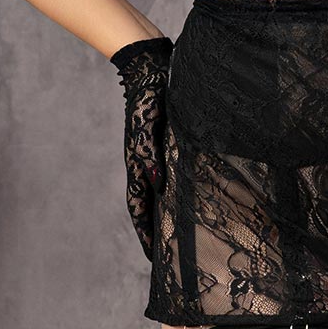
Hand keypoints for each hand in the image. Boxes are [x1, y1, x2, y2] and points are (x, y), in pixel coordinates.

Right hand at [108, 36, 173, 260]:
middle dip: (157, 231)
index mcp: (138, 164)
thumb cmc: (149, 98)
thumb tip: (156, 186)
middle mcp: (145, 164)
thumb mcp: (148, 129)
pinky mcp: (165, 143)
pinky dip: (175, 191)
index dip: (147, 235)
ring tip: (180, 234)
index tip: (156, 260)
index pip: (139, 209)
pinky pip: (170, 175)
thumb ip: (149, 158)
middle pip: (149, 206)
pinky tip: (189, 196)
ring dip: (166, 213)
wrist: (152, 68)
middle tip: (169, 255)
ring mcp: (154, 154)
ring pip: (160, 192)